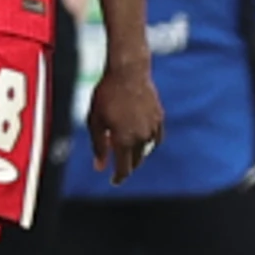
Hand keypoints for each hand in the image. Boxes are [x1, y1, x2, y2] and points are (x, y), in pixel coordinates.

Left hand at [87, 61, 163, 181]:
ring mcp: (153, 127)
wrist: (128, 72)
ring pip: (146, 149)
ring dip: (137, 153)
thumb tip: (100, 166)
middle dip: (127, 165)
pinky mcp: (159, 117)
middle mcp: (141, 137)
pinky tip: (143, 139)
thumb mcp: (95, 121)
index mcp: (123, 140)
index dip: (119, 177)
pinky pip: (156, 137)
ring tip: (128, 150)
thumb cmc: (106, 95)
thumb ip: (99, 146)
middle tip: (118, 165)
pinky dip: (149, 142)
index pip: (124, 168)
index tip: (114, 181)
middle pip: (136, 161)